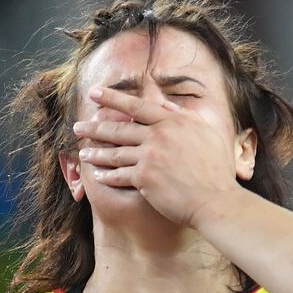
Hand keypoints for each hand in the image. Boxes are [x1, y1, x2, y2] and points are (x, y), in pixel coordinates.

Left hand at [74, 85, 239, 227]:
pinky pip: (118, 175)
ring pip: (115, 152)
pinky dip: (106, 175)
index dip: (113, 97)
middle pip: (119, 128)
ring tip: (82, 153)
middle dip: (94, 127)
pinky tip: (96, 174)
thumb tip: (166, 105)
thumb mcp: (205, 133)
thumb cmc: (215, 169)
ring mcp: (150, 156)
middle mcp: (158, 135)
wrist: (216, 200)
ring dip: (96, 152)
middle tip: (77, 126)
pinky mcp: (144, 178)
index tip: (94, 92)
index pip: (137, 105)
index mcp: (173, 121)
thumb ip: (183, 117)